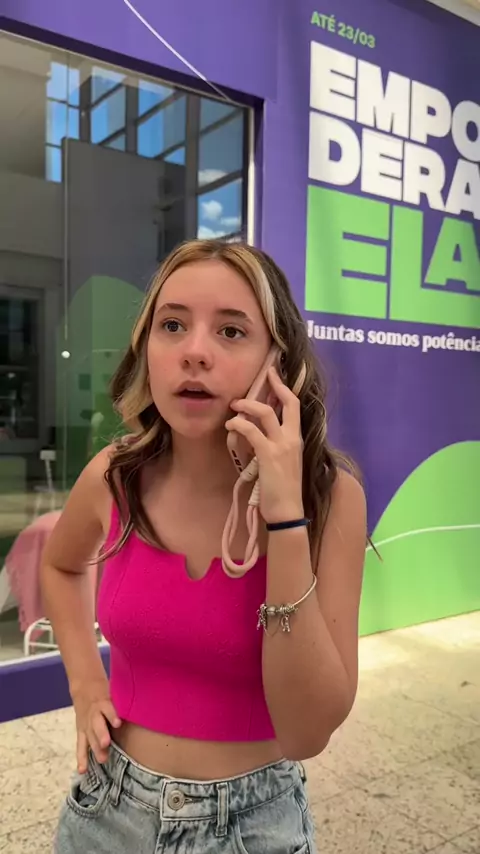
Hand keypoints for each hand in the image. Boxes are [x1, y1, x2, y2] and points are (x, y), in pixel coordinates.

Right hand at [71, 680, 121, 772]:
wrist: (85, 687)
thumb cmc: (106, 692)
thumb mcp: (114, 692)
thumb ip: (125, 701)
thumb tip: (147, 706)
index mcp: (104, 702)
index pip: (108, 709)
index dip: (112, 715)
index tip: (118, 723)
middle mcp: (94, 714)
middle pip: (97, 725)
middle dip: (101, 735)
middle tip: (107, 744)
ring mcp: (86, 724)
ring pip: (90, 737)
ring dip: (95, 748)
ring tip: (102, 760)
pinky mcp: (81, 731)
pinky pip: (81, 745)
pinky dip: (82, 758)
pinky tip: (83, 770)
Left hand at [226, 367, 303, 523]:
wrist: (287, 511)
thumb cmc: (285, 490)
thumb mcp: (287, 462)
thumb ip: (278, 446)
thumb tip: (262, 433)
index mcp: (297, 439)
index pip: (295, 406)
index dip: (284, 388)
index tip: (274, 375)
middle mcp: (292, 438)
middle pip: (287, 403)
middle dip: (273, 385)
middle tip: (261, 376)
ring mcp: (281, 445)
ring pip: (265, 413)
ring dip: (247, 406)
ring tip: (234, 406)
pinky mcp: (267, 455)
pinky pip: (251, 431)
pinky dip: (239, 424)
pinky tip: (230, 426)